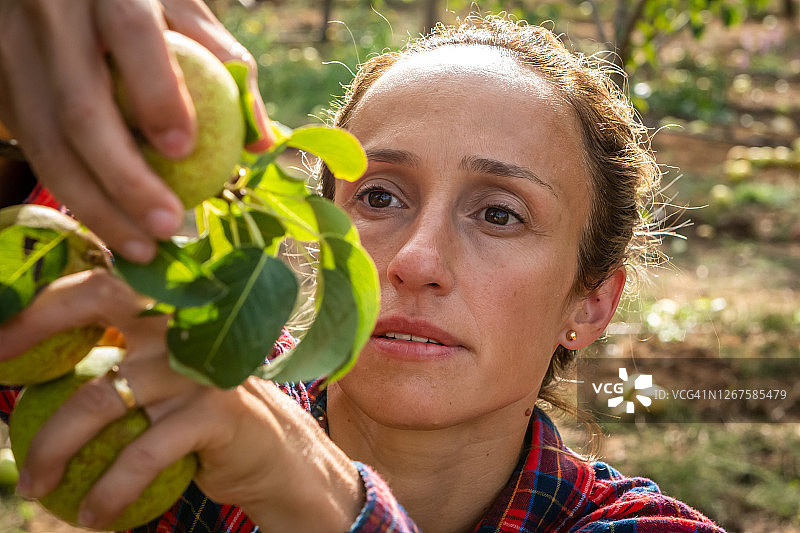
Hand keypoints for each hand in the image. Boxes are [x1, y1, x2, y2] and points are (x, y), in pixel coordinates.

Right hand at [0, 0, 273, 262]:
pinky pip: (32, 147)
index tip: (184, 148)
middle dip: (125, 179)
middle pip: (81, 108)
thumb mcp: (181, 8)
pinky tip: (109, 224)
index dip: (156, 92)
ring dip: (95, 205)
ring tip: (142, 248)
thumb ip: (226, 61)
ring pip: (47, 142)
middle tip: (168, 225)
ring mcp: (11, 51)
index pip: (130, 35)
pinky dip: (71, 192)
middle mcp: (50, 15)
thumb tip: (262, 140)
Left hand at [5, 270, 362, 531]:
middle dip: (39, 323)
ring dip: (53, 450)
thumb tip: (30, 384)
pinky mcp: (214, 411)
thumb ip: (119, 367)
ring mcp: (197, 366)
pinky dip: (109, 490)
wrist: (274, 453)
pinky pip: (141, 454)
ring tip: (37, 488)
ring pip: (101, 400)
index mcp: (165, 314)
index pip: (101, 283)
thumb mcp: (163, 387)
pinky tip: (95, 515)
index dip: (44, 302)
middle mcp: (180, 326)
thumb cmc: (203, 420)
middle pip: (100, 301)